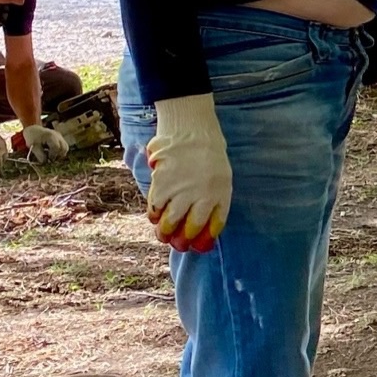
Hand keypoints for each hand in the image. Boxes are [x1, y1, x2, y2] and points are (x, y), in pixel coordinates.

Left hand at [20, 122, 70, 163]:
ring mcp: (60, 137)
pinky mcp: (61, 139)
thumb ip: (40, 155)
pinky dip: (60, 152)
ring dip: (60, 154)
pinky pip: (64, 147)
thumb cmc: (33, 138)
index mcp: (50, 136)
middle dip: (58, 156)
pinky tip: (53, 154)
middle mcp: (58, 136)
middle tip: (51, 160)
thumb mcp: (34, 147)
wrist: (33, 130)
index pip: (56, 147)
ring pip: (65, 148)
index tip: (48, 160)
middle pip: (64, 148)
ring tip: (52, 157)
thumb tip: (46, 162)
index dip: (53, 155)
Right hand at [144, 95, 230, 251]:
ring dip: (165, 232)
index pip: (216, 224)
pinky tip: (155, 217)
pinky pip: (156, 207)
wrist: (191, 129)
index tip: (199, 246)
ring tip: (163, 235)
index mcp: (221, 193)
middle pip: (192, 227)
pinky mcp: (163, 184)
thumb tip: (204, 221)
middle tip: (177, 245)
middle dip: (183, 240)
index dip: (206, 238)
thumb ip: (214, 196)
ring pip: (171, 221)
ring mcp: (182, 191)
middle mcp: (203, 195)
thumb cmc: (207, 152)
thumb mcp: (220, 175)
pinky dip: (154, 215)